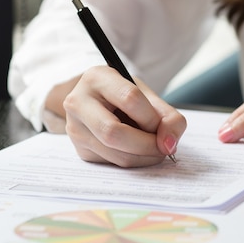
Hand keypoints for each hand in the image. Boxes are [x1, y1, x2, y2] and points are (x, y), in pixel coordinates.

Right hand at [62, 66, 186, 166]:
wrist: (98, 102)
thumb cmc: (124, 96)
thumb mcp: (146, 95)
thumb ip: (167, 116)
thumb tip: (169, 145)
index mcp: (97, 78)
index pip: (129, 98)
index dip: (152, 118)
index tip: (162, 126)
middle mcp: (78, 102)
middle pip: (114, 132)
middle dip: (147, 145)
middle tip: (163, 147)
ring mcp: (75, 128)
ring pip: (115, 154)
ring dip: (144, 157)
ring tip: (154, 148)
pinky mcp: (80, 149)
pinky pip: (113, 164)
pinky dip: (133, 161)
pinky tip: (136, 150)